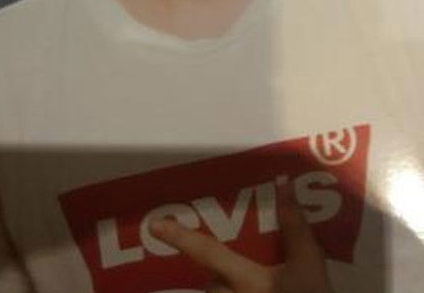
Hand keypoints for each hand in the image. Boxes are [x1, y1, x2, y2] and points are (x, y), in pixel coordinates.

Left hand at [149, 181, 333, 292]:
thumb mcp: (311, 266)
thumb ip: (295, 226)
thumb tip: (282, 183)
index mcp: (245, 280)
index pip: (207, 251)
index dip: (180, 237)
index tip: (154, 225)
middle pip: (213, 281)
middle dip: (225, 274)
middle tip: (246, 270)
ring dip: (230, 288)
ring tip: (259, 284)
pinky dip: (234, 292)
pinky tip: (256, 289)